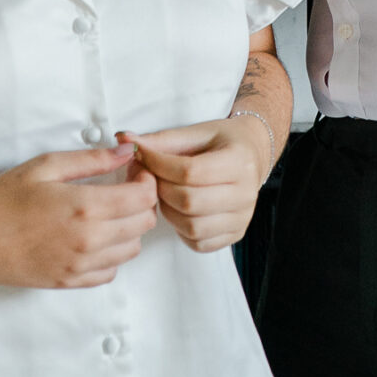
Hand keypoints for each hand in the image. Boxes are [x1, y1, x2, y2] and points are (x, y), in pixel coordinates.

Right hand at [0, 144, 157, 289]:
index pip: (143, 197)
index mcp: (85, 207)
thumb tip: (126, 150)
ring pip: (132, 249)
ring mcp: (80, 266)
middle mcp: (89, 241)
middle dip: (142, 200)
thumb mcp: (46, 166)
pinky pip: (110, 272)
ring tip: (109, 211)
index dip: (146, 178)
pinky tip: (95, 237)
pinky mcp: (69, 282)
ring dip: (130, 228)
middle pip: (144, 223)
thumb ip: (92, 159)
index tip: (134, 169)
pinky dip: (112, 254)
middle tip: (124, 186)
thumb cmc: (2, 200)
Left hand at [123, 119, 270, 253]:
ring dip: (169, 212)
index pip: (190, 172)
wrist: (252, 154)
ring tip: (165, 194)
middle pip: (189, 201)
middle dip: (161, 190)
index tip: (143, 157)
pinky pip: (199, 243)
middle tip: (152, 179)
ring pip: (192, 227)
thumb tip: (124, 139)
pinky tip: (179, 211)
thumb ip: (160, 140)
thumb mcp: (195, 133)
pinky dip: (181, 230)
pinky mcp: (236, 234)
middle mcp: (246, 192)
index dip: (159, 166)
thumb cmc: (221, 141)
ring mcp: (243, 217)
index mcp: (239, 160)